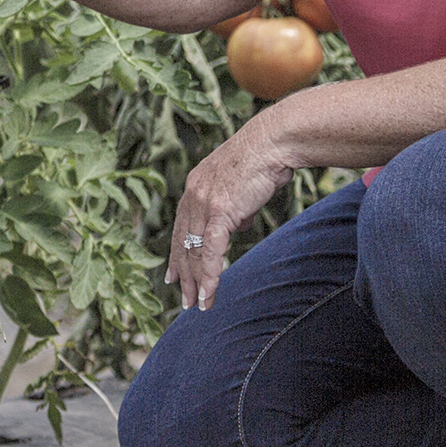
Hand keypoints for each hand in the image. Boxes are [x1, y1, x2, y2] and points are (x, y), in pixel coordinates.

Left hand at [167, 117, 294, 311]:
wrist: (272, 142)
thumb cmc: (264, 160)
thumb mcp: (241, 186)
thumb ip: (233, 207)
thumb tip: (236, 224)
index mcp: (195, 187)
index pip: (181, 228)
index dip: (176, 252)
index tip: (172, 274)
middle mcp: (193, 195)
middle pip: (183, 242)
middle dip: (183, 274)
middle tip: (182, 297)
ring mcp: (204, 203)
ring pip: (195, 251)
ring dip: (196, 281)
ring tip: (197, 304)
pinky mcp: (220, 210)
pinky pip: (211, 251)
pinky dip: (210, 276)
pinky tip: (209, 293)